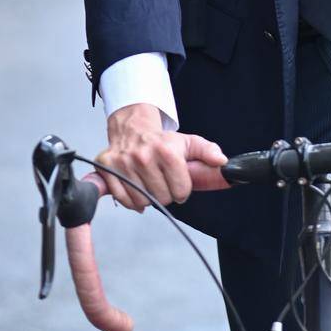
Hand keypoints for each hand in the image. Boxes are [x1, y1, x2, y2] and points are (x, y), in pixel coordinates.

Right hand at [96, 103, 229, 211]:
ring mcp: (124, 163)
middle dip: (165, 193)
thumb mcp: (188, 142)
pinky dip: (131, 200)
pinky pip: (124, 200)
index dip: (182, 189)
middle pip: (162, 198)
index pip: (181, 191)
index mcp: (167, 151)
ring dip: (148, 197)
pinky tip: (136, 186)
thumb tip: (222, 162)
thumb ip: (208, 151)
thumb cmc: (161, 141)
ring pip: (142, 202)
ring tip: (148, 181)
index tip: (177, 180)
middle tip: (162, 180)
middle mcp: (143, 156)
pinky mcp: (107, 168)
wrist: (132, 128)